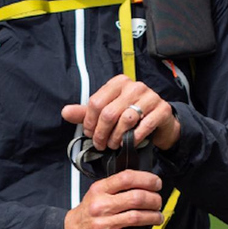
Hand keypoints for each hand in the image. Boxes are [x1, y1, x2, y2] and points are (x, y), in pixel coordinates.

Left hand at [61, 75, 180, 150]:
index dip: (90, 122)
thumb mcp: (106, 113)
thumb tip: (65, 112)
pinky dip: (134, 138)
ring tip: (114, 145)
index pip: (96, 102)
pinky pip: (145, 126)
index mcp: (118, 83)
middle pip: (109, 112)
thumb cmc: (129, 116)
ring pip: (126, 120)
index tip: (90, 134)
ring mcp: (150, 96)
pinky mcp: (162, 109)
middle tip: (101, 144)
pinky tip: (129, 143)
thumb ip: (86, 113)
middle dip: (102, 133)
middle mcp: (135, 86)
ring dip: (117, 137)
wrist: (159, 122)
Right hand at [64, 170, 163, 228]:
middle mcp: (101, 205)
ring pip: (136, 218)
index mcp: (100, 190)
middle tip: (158, 202)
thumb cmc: (86, 213)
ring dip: (153, 217)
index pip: (127, 178)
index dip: (147, 179)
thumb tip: (144, 183)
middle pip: (136, 198)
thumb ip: (116, 186)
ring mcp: (103, 224)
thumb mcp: (96, 193)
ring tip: (157, 217)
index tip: (156, 183)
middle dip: (154, 200)